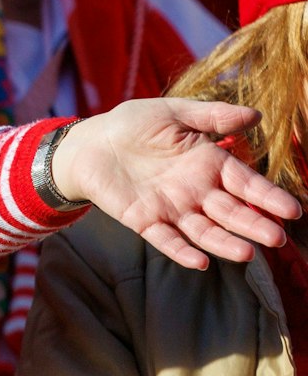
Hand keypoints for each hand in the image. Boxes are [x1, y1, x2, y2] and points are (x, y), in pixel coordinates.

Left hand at [54, 99, 299, 269]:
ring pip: (204, 231)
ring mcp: (172, 208)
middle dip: (254, 225)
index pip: (245, 183)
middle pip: (231, 212)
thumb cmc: (132, 124)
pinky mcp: (145, 221)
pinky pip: (166, 240)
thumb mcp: (172, 112)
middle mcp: (196, 191)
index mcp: (208, 164)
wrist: (88, 143)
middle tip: (276, 237)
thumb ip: (211, 116)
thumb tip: (255, 115)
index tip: (294, 210)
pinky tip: (199, 262)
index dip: (268, 196)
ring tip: (246, 254)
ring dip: (224, 244)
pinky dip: (181, 251)